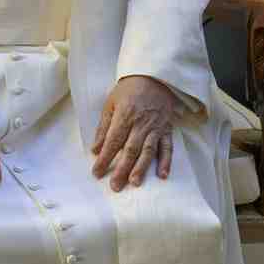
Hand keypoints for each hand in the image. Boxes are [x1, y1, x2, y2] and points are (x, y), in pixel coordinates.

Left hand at [90, 75, 176, 191]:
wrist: (154, 76)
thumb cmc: (129, 90)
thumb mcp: (111, 103)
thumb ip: (103, 127)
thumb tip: (95, 149)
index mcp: (124, 116)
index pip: (113, 141)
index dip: (105, 158)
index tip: (97, 173)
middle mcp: (140, 123)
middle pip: (130, 149)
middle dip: (122, 169)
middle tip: (115, 186)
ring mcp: (156, 127)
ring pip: (148, 150)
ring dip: (141, 167)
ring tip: (135, 183)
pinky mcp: (167, 129)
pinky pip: (168, 147)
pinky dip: (166, 161)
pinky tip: (163, 175)